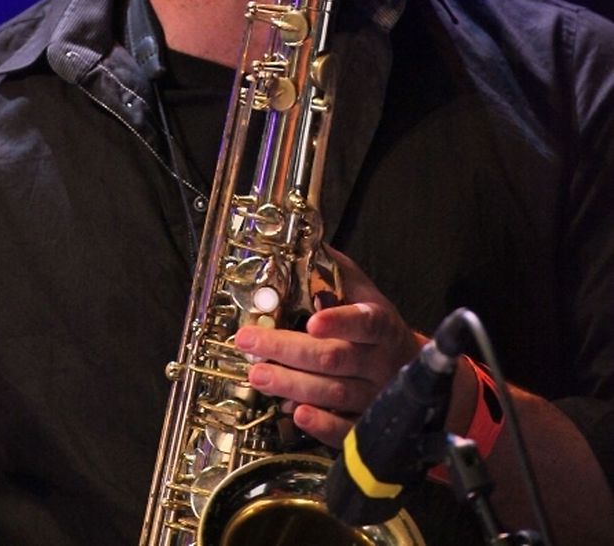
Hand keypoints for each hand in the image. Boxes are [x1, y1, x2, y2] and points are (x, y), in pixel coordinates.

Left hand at [234, 247, 423, 447]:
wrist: (419, 372)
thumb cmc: (378, 327)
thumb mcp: (365, 293)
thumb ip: (335, 271)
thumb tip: (304, 243)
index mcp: (380, 324)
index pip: (363, 322)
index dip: (339, 322)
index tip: (311, 321)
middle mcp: (380, 361)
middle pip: (335, 358)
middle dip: (288, 351)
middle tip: (252, 343)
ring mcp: (375, 395)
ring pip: (333, 393)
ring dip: (292, 385)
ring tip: (257, 374)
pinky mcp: (368, 424)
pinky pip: (344, 430)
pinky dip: (320, 424)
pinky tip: (295, 413)